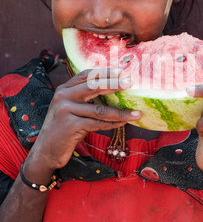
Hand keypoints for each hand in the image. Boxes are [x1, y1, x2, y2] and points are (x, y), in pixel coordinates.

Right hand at [26, 68, 140, 172]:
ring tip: (136, 113)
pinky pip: (98, 123)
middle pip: (94, 86)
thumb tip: (114, 92)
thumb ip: (84, 99)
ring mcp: (66, 111)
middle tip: (131, 82)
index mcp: (64, 89)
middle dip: (115, 84)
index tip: (122, 71)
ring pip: (100, 109)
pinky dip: (113, 124)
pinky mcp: (71, 126)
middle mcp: (63, 97)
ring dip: (121, 112)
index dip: (105, 72)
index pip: (87, 75)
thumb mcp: (69, 109)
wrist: (46, 150)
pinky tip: (123, 123)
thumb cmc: (63, 129)